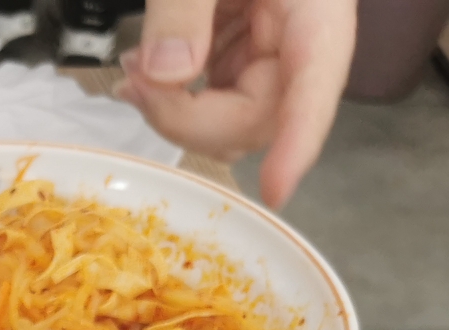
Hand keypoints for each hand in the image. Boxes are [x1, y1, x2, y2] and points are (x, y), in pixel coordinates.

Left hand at [117, 0, 355, 207]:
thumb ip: (182, 10)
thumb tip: (165, 78)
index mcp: (317, 7)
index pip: (317, 85)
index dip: (299, 142)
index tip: (276, 191)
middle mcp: (305, 34)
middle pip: (264, 115)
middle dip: (193, 120)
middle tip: (132, 88)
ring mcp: (276, 42)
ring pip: (235, 115)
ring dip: (179, 113)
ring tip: (130, 76)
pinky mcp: (248, 43)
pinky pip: (218, 92)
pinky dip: (178, 95)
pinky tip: (145, 74)